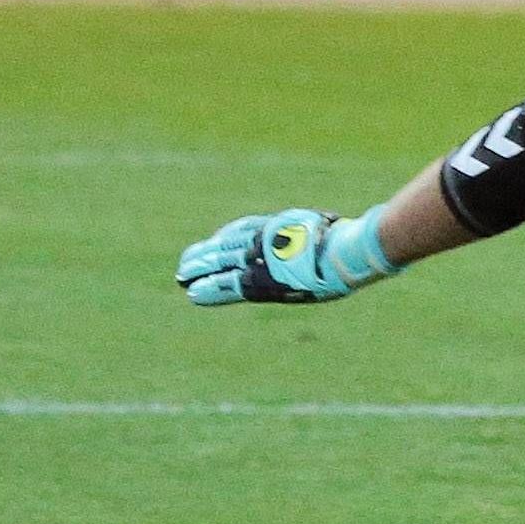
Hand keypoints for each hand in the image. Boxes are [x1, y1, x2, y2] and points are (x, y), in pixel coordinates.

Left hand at [177, 208, 382, 304]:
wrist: (342, 254)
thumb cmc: (343, 241)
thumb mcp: (328, 229)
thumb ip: (323, 231)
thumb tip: (340, 229)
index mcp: (276, 230)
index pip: (242, 230)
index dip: (224, 237)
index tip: (213, 243)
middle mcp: (261, 242)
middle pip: (224, 246)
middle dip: (204, 255)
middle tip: (186, 263)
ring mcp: (258, 260)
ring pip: (219, 264)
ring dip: (198, 272)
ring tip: (182, 277)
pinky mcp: (258, 281)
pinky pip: (227, 286)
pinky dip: (210, 290)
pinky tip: (194, 294)